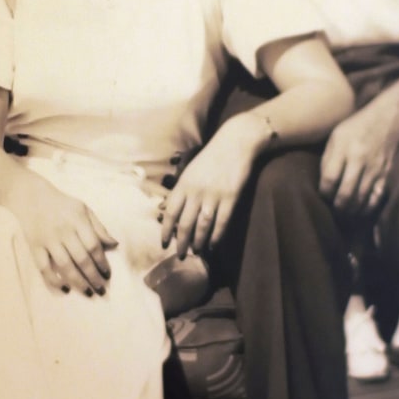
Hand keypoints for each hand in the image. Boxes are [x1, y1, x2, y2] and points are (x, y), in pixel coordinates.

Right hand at [8, 173, 117, 294]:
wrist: (31, 197)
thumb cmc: (62, 205)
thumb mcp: (84, 209)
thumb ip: (99, 227)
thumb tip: (115, 244)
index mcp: (78, 220)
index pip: (93, 245)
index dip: (102, 262)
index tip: (108, 274)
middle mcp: (63, 231)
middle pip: (81, 258)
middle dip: (93, 276)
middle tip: (101, 290)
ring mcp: (48, 240)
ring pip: (64, 266)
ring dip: (78, 282)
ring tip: (88, 292)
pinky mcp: (35, 247)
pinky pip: (44, 268)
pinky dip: (54, 280)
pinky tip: (65, 288)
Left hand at [160, 115, 265, 257]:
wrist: (235, 143)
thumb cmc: (210, 157)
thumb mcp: (190, 171)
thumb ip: (181, 190)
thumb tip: (167, 210)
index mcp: (183, 184)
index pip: (170, 212)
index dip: (166, 230)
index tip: (164, 243)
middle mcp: (196, 192)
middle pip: (185, 224)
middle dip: (181, 242)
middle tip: (181, 254)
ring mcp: (214, 196)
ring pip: (202, 226)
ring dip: (198, 242)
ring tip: (196, 252)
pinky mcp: (230, 198)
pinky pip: (221, 223)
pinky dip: (216, 236)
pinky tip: (213, 245)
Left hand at [319, 100, 398, 211]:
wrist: (387, 119)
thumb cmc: (356, 128)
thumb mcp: (335, 137)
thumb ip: (328, 160)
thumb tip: (323, 185)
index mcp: (344, 148)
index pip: (330, 179)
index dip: (324, 193)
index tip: (323, 195)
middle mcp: (360, 159)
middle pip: (346, 193)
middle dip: (337, 206)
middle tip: (333, 207)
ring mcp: (375, 168)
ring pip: (361, 199)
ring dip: (350, 210)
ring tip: (344, 211)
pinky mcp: (386, 174)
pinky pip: (376, 198)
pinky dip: (366, 208)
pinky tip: (360, 210)